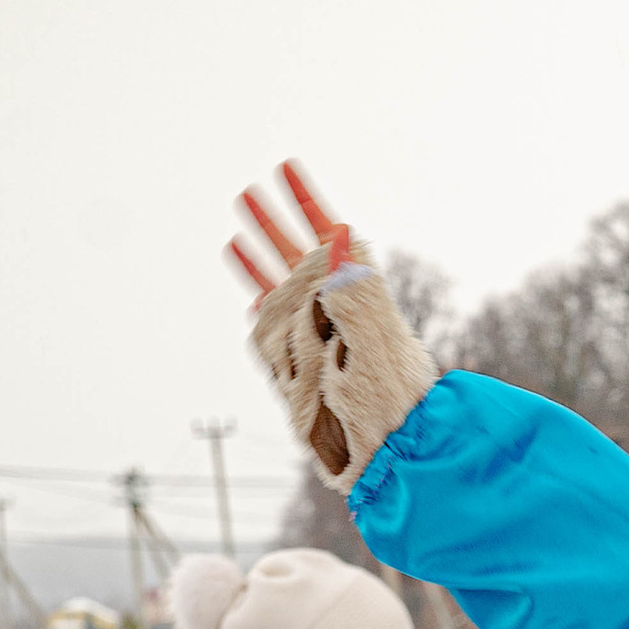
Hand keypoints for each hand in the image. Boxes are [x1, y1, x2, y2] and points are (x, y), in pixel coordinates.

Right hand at [227, 162, 438, 491]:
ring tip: (236, 236)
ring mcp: (313, 348)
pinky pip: (272, 340)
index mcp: (358, 300)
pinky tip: (251, 300)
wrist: (393, 461)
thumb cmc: (393, 405)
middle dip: (273, 226)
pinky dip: (261, 316)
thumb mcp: (377, 341)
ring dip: (257, 265)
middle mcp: (333, 319)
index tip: (287, 167)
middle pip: (296, 262)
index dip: (307, 203)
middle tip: (248, 192)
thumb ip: (355, 289)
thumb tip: (339, 234)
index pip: (329, 239)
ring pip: (278, 299)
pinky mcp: (297, 377)